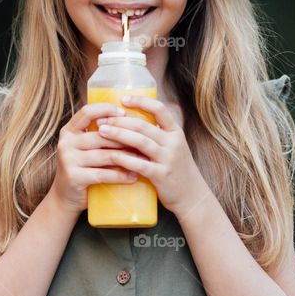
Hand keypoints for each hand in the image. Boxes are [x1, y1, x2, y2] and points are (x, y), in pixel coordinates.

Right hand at [49, 102, 143, 215]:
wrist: (65, 198)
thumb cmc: (83, 169)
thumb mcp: (86, 148)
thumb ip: (100, 135)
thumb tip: (131, 120)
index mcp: (69, 131)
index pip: (87, 112)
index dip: (106, 109)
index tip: (124, 113)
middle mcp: (66, 143)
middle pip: (101, 135)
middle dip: (125, 138)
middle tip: (144, 141)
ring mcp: (68, 160)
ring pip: (105, 155)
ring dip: (127, 158)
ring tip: (144, 160)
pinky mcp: (74, 177)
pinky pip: (103, 174)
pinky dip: (120, 176)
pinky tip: (133, 177)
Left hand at [94, 94, 209, 218]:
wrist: (192, 196)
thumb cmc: (176, 169)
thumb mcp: (174, 146)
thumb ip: (158, 134)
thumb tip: (130, 120)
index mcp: (176, 132)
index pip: (159, 109)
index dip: (141, 101)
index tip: (123, 99)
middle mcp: (174, 142)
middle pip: (143, 125)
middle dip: (120, 120)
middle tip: (102, 119)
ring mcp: (168, 159)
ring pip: (140, 141)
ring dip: (119, 134)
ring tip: (102, 131)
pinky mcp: (162, 176)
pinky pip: (140, 164)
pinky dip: (124, 159)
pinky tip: (111, 156)